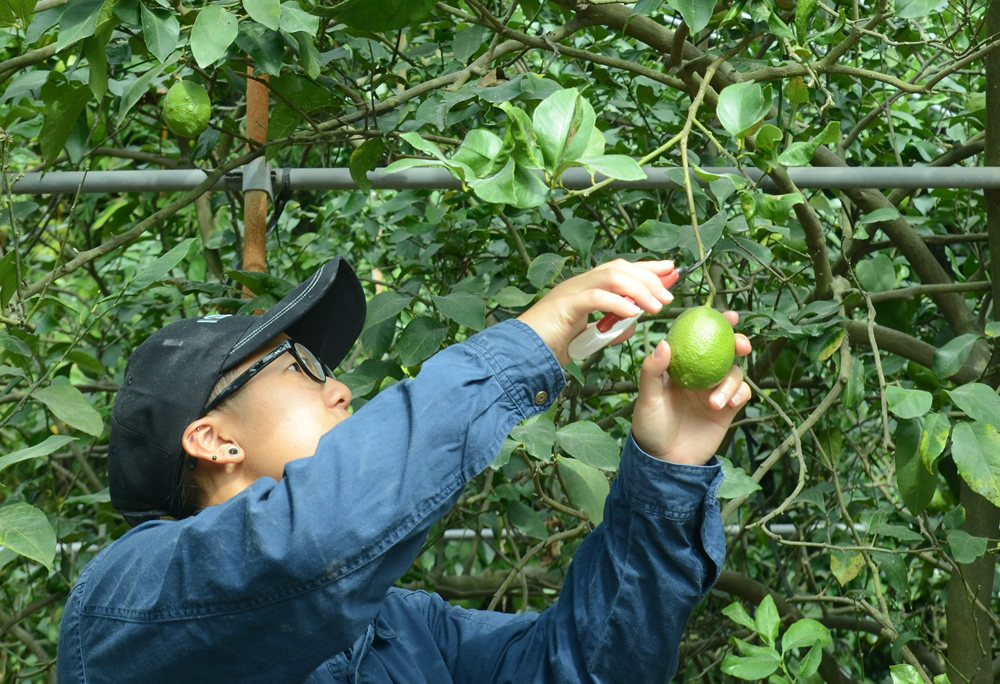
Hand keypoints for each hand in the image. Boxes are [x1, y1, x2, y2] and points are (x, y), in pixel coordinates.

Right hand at [517, 259, 675, 365]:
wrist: (519, 353)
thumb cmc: (550, 345)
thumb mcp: (588, 338)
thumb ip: (608, 329)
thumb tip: (631, 324)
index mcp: (585, 288)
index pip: (621, 269)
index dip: (647, 267)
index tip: (672, 269)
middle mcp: (579, 283)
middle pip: (620, 267)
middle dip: (649, 277)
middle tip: (670, 293)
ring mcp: (571, 291)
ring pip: (611, 276)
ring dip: (639, 289)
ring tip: (657, 305)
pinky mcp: (564, 305)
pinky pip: (595, 297)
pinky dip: (617, 303)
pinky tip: (633, 313)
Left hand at [631, 311, 751, 464]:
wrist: (665, 461)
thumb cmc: (650, 427)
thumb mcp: (647, 398)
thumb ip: (653, 372)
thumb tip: (663, 343)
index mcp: (681, 367)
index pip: (699, 339)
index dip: (714, 324)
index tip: (727, 315)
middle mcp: (700, 375)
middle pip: (725, 351)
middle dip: (737, 342)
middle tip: (740, 344)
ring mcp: (714, 392)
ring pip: (734, 374)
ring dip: (731, 382)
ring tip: (714, 401)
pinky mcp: (726, 410)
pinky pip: (741, 395)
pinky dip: (739, 394)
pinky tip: (727, 403)